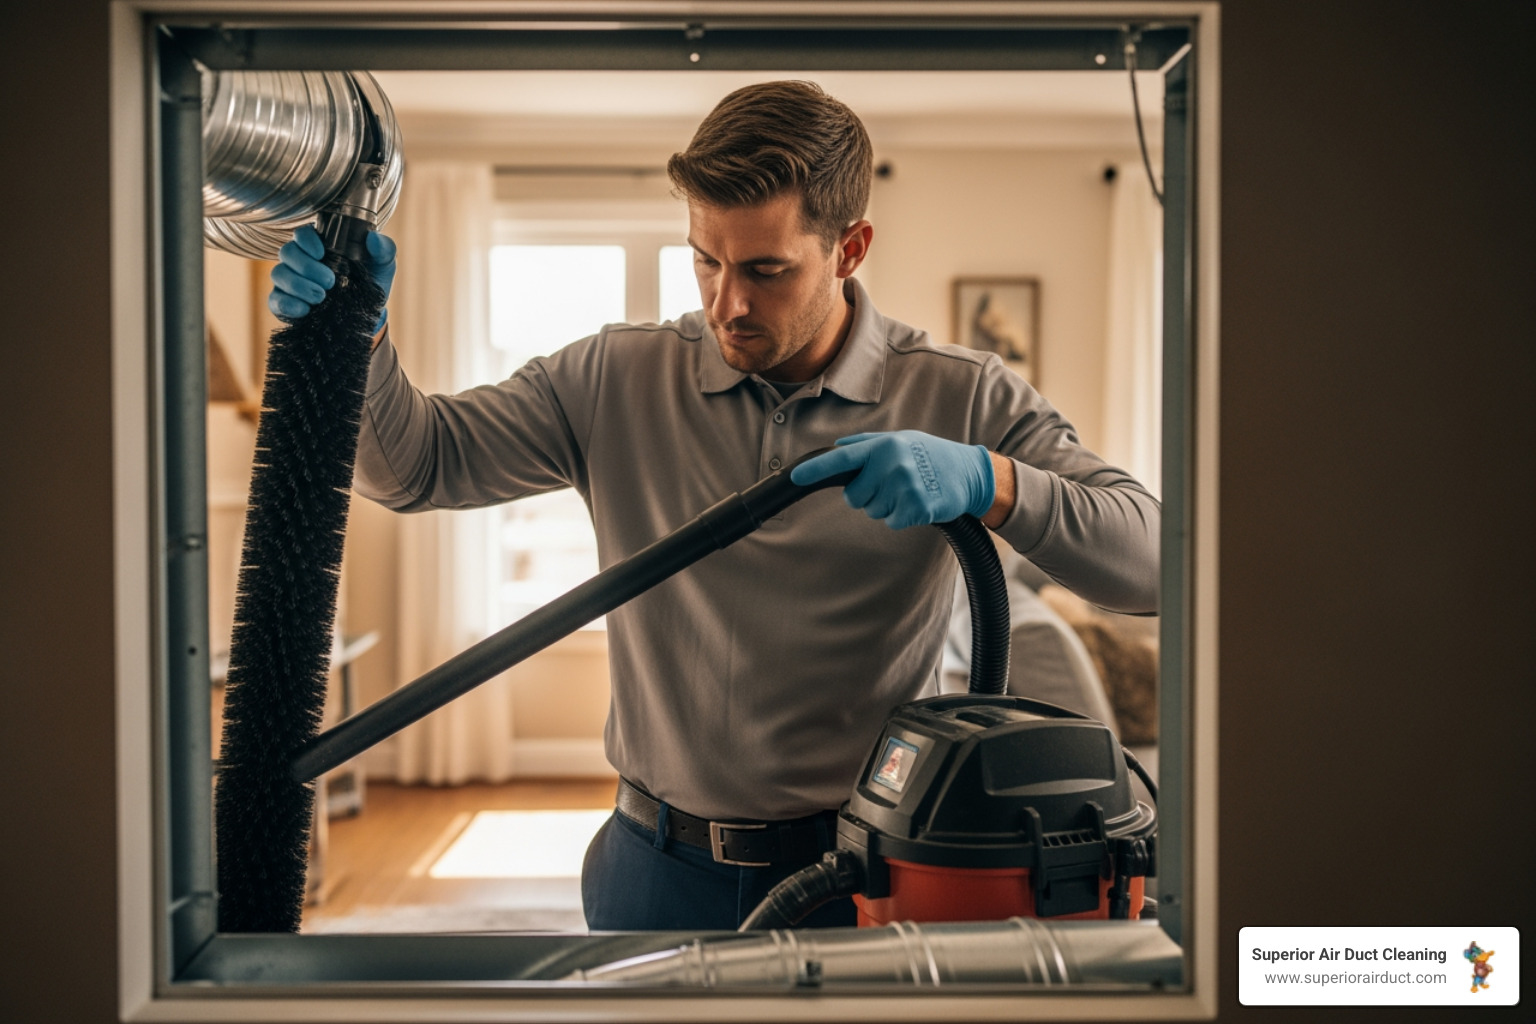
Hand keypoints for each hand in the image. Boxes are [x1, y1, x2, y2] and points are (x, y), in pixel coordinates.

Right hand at [268, 225, 396, 330]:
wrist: (366, 318)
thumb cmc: (370, 285)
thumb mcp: (383, 267)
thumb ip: (384, 250)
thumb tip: (374, 238)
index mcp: (321, 246)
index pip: (302, 233)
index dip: (306, 240)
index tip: (321, 252)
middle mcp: (301, 261)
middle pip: (287, 252)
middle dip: (306, 267)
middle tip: (329, 282)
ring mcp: (290, 281)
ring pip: (279, 274)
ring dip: (298, 285)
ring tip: (321, 297)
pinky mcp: (286, 304)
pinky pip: (275, 300)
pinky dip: (287, 304)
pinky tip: (305, 310)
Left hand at [790, 430, 995, 528]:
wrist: (971, 472)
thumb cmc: (931, 454)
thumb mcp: (901, 440)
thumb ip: (867, 445)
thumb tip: (837, 448)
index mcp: (884, 446)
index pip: (842, 459)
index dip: (816, 469)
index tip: (795, 476)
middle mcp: (892, 464)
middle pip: (854, 497)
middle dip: (867, 496)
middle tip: (891, 485)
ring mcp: (905, 486)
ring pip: (873, 511)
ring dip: (887, 506)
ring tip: (909, 490)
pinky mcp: (917, 508)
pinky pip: (893, 522)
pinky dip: (903, 517)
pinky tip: (918, 502)